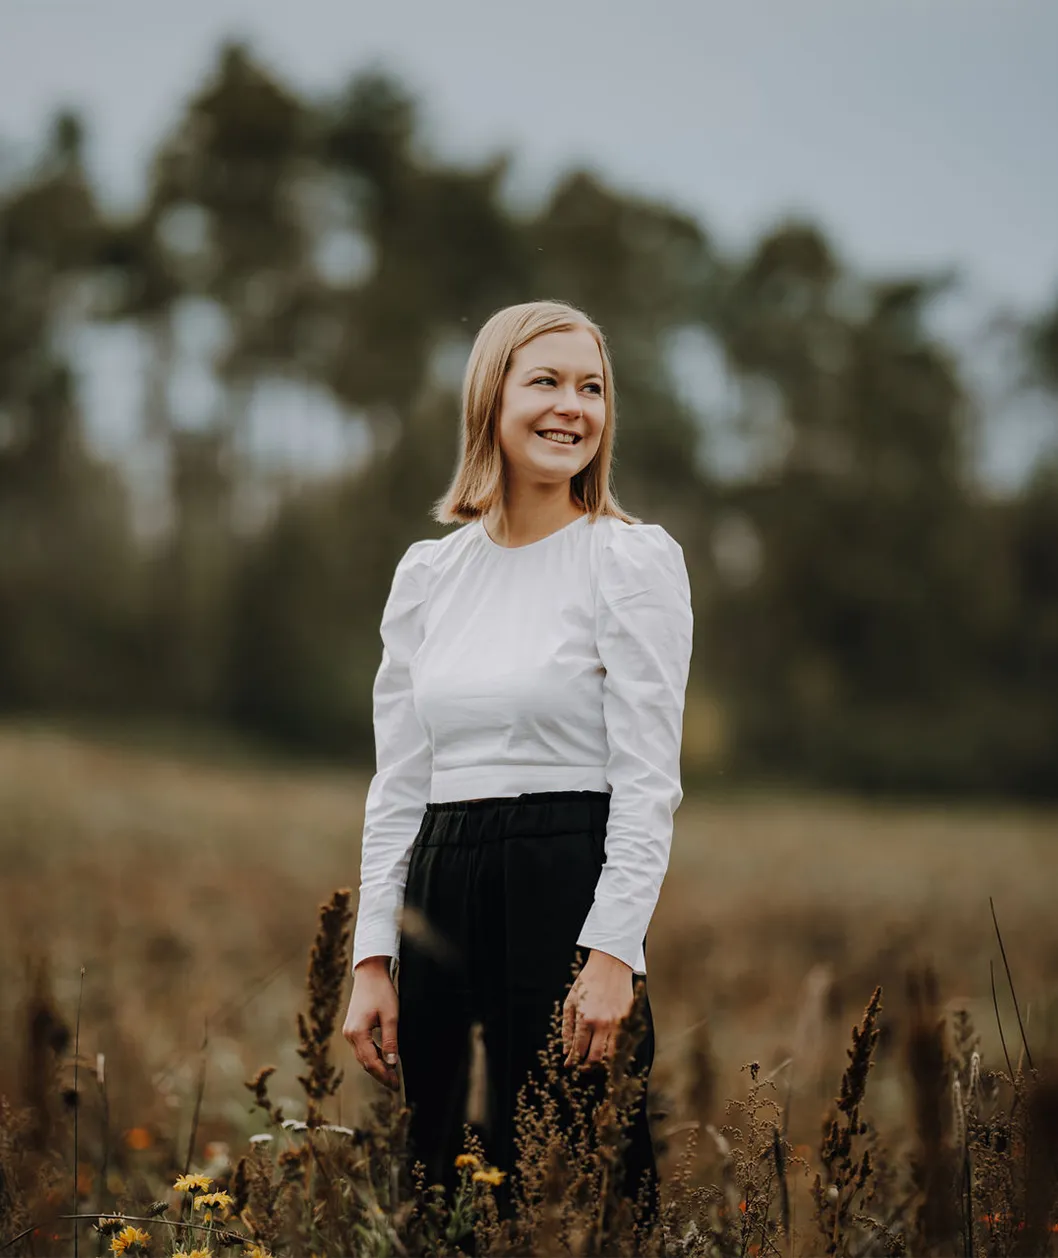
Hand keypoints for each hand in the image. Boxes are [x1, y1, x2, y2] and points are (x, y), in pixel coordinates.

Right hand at [343, 956, 400, 1090]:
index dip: (384, 1075)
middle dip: (380, 1074)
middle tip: (395, 1084)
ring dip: (376, 1066)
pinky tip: (384, 1058)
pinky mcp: (352, 1027)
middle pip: (365, 1062)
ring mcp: (349, 1031)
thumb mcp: (391, 1017)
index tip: (395, 1084)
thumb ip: (390, 1041)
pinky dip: (373, 1055)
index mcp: (357, 1033)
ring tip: (391, 1074)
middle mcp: (349, 1035)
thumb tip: (392, 1063)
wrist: (370, 973)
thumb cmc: (381, 992)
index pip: (371, 1062)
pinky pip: (362, 1047)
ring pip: (363, 1056)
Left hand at [562, 949, 633, 1070]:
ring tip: (595, 1060)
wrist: (611, 965)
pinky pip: (622, 1043)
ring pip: (611, 1055)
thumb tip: (566, 1051)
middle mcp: (603, 1024)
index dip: (572, 1061)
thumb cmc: (587, 982)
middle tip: (582, 1067)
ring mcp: (618, 1023)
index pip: (579, 1050)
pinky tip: (608, 1050)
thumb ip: (567, 1028)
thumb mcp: (571, 1002)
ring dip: (602, 1062)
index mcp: (586, 1019)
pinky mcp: (628, 1020)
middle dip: (586, 1067)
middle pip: (595, 1058)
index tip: (569, 1065)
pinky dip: (615, 1051)